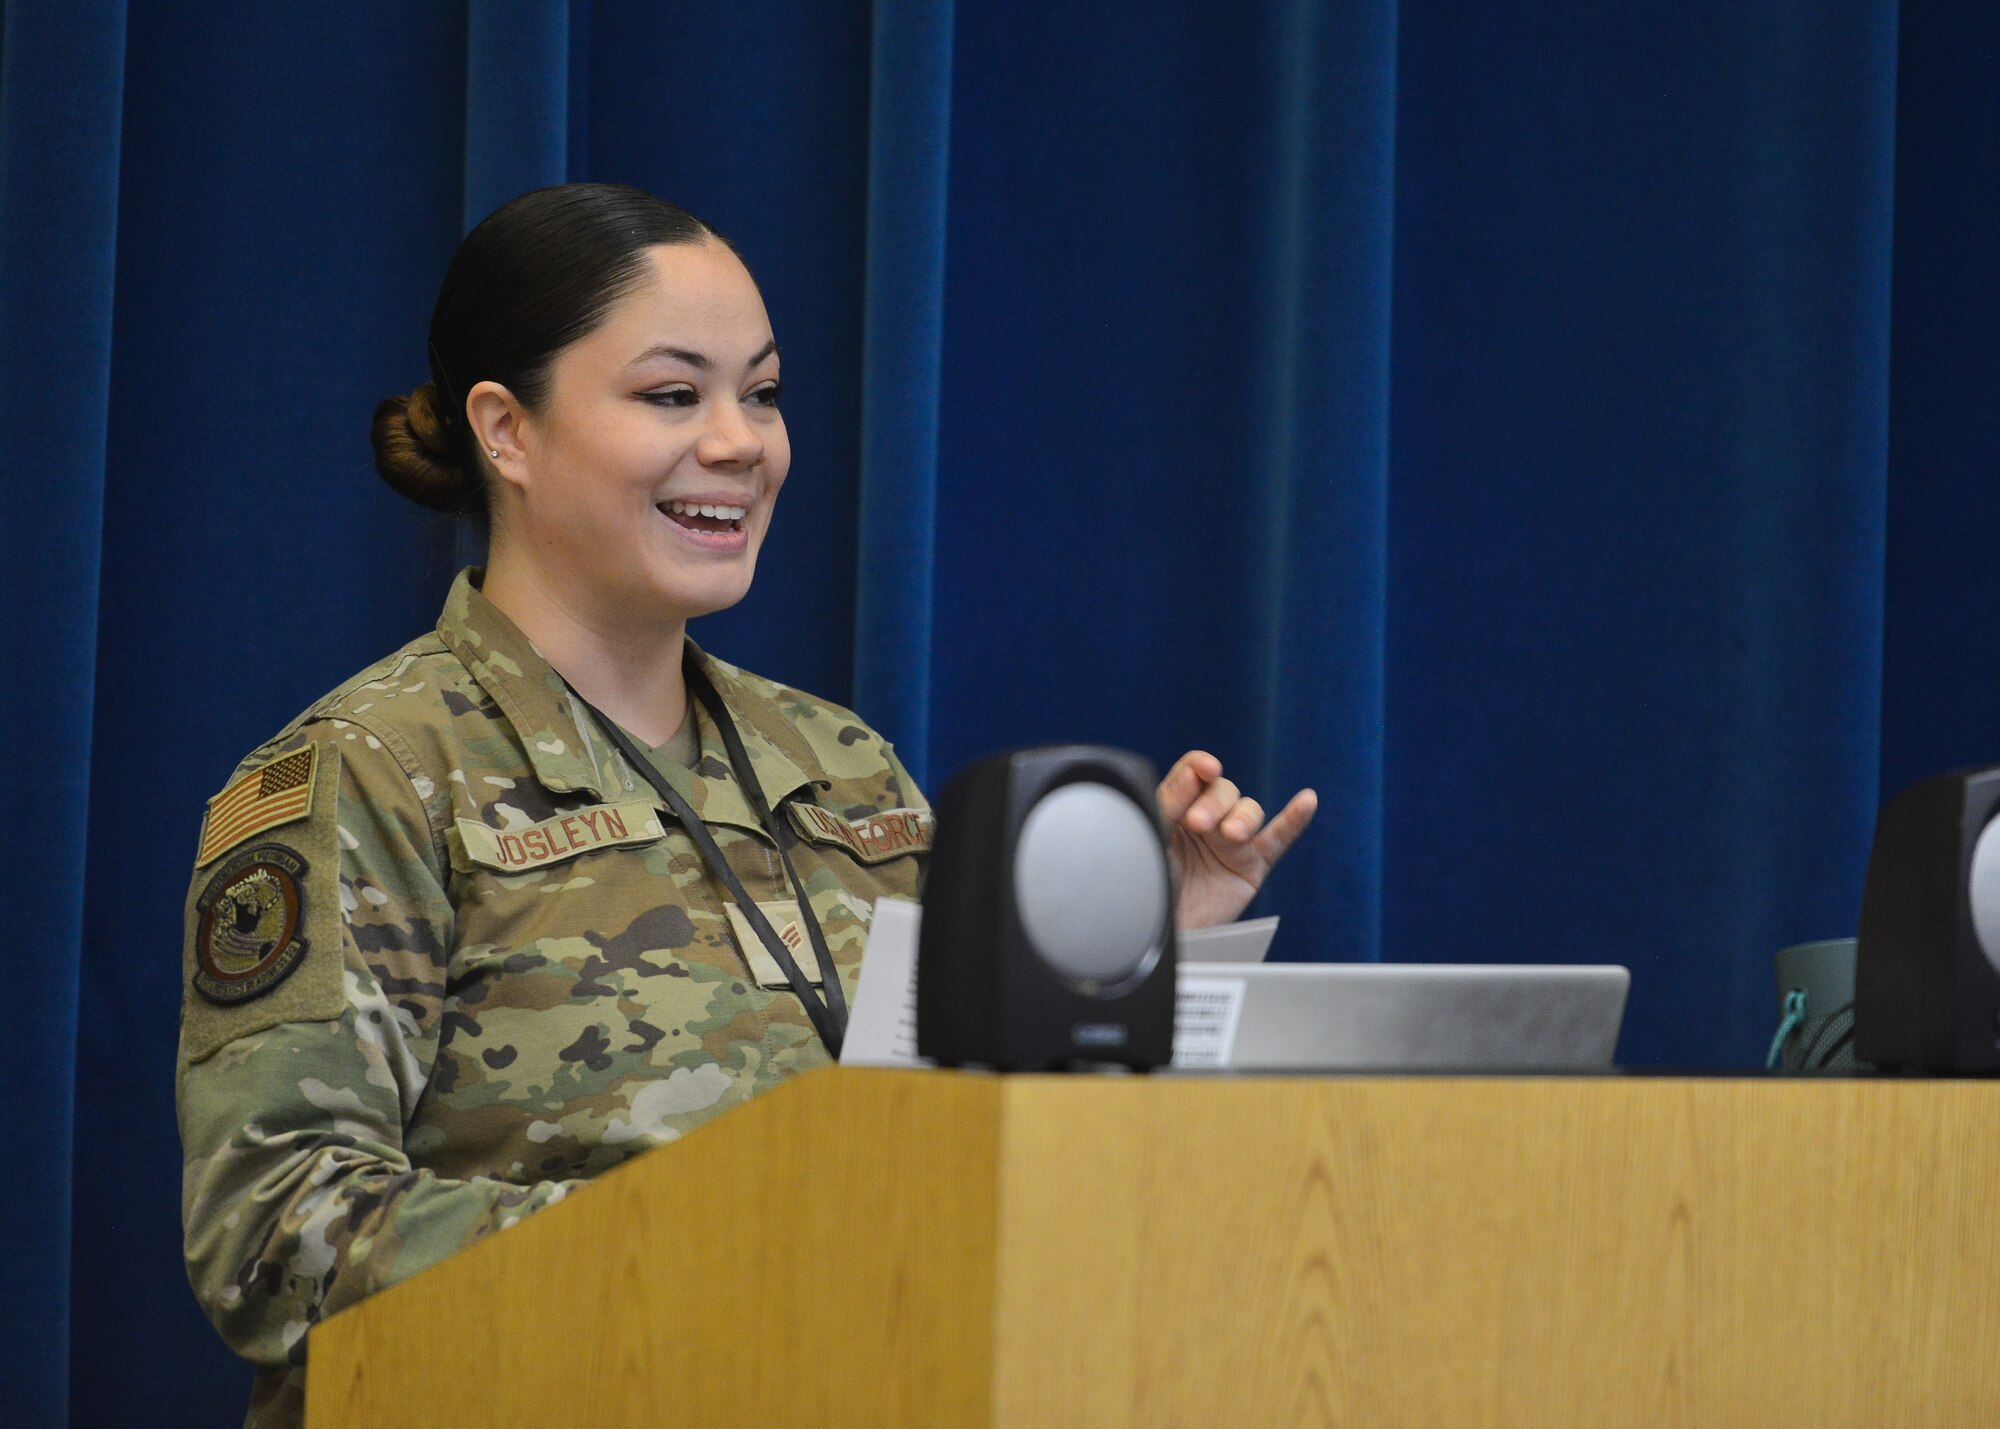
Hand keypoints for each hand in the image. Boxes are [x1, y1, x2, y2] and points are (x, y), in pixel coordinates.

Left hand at [1157, 751, 1316, 928]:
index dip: (1200, 766)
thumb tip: (1194, 771)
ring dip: (1242, 817)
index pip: (1194, 775)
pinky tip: (1307, 801)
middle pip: (1223, 790)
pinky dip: (1293, 820)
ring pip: (1248, 810)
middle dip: (1213, 803)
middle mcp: (1205, 821)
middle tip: (1196, 824)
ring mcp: (1230, 843)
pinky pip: (1277, 839)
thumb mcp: (1151, 838)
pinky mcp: (1251, 866)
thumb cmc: (1145, 888)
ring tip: (1230, 836)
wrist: (1155, 936)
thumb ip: (1170, 803)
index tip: (1205, 768)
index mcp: (1175, 809)